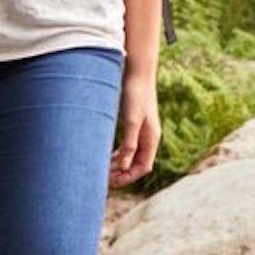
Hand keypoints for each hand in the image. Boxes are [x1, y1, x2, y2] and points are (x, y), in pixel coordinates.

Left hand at [109, 70, 161, 186]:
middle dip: (122, 173)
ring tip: (102, 168)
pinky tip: (106, 154)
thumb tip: (124, 167)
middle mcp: (149, 137)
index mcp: (151, 139)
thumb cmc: (136, 95)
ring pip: (131, 156)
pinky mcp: (134, 123)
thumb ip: (129, 144)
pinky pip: (128, 145)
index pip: (143, 167)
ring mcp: (142, 131)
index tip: (111, 181)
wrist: (137, 73)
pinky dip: (118, 153)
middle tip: (103, 178)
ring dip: (119, 164)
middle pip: (137, 164)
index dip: (128, 177)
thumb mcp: (131, 121)